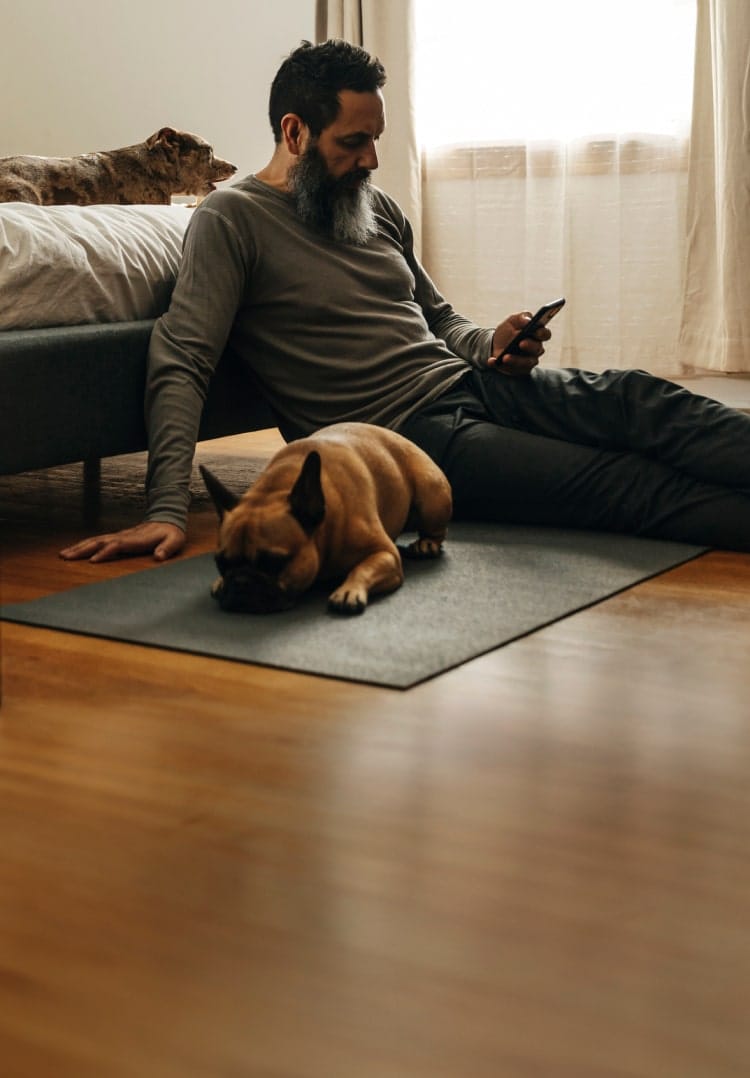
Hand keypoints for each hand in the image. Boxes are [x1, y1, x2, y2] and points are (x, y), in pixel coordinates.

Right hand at [59, 521, 185, 562]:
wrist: (167, 520)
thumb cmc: (171, 534)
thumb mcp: (174, 540)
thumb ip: (167, 548)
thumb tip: (159, 557)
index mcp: (136, 539)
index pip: (117, 545)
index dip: (105, 552)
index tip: (92, 560)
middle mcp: (123, 536)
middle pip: (100, 542)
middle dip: (83, 549)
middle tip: (66, 557)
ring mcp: (118, 536)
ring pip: (95, 541)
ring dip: (79, 547)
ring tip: (63, 555)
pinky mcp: (116, 538)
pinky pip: (97, 542)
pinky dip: (84, 546)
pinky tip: (74, 551)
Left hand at [487, 311, 550, 374]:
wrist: (495, 343)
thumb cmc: (508, 330)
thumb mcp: (513, 320)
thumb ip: (522, 317)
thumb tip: (528, 320)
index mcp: (537, 334)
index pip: (545, 334)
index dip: (542, 333)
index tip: (536, 331)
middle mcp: (536, 348)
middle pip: (538, 349)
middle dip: (530, 346)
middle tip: (521, 343)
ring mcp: (528, 360)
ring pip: (526, 362)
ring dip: (516, 360)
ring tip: (505, 357)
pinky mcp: (519, 370)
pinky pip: (512, 370)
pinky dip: (499, 365)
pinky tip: (492, 361)